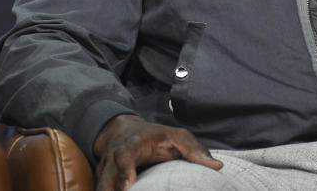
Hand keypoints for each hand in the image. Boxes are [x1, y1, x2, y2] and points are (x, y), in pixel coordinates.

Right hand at [93, 114, 222, 190]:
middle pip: (104, 180)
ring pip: (99, 188)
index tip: (127, 188)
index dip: (123, 174)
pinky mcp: (99, 181)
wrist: (120, 130)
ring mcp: (103, 171)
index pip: (123, 159)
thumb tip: (218, 167)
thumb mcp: (176, 136)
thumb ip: (194, 150)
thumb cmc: (153, 136)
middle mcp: (111, 160)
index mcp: (130, 147)